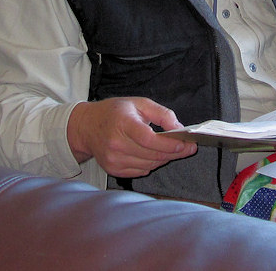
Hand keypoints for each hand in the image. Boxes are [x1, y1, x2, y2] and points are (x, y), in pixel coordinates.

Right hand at [66, 97, 196, 177]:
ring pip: (149, 165)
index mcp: (123, 123)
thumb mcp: (140, 103)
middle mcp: (116, 144)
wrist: (87, 127)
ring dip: (164, 159)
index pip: (149, 139)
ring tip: (172, 150)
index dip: (169, 144)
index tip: (186, 144)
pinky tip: (154, 154)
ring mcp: (113, 159)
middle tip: (188, 148)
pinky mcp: (113, 170)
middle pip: (152, 155)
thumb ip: (162, 114)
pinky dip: (152, 164)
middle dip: (174, 153)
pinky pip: (141, 171)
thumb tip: (179, 129)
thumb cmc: (115, 112)